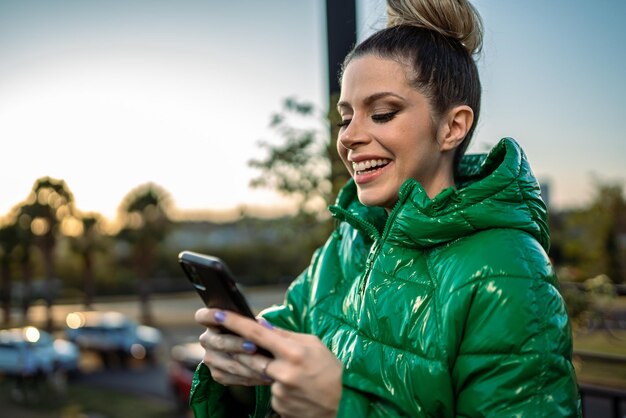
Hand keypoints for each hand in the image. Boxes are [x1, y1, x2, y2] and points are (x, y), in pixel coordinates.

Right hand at [195, 308, 272, 386]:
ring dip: (249, 365)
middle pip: (220, 342)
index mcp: (211, 322)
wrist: (252, 352)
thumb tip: (262, 323)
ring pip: (229, 364)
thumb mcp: (251, 324)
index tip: (220, 315)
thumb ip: (254, 323)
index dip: (209, 316)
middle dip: (238, 345)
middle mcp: (207, 340)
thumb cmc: (251, 332)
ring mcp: (210, 359)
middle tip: (254, 347)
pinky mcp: (217, 375)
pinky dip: (251, 377)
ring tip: (266, 365)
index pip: (202, 316)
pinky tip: (264, 376)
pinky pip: (234, 378)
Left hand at [209, 309, 342, 417]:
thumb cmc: (330, 369)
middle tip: (241, 345)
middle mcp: (284, 372)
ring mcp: (280, 391)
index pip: (256, 334)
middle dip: (241, 351)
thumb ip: (285, 335)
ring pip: (262, 376)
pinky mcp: (278, 405)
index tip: (217, 315)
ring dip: (270, 371)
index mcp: (293, 352)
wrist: (344, 402)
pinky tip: (297, 389)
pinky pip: (270, 391)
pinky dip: (279, 387)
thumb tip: (261, 325)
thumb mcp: (313, 344)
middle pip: (249, 358)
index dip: (234, 323)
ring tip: (295, 374)